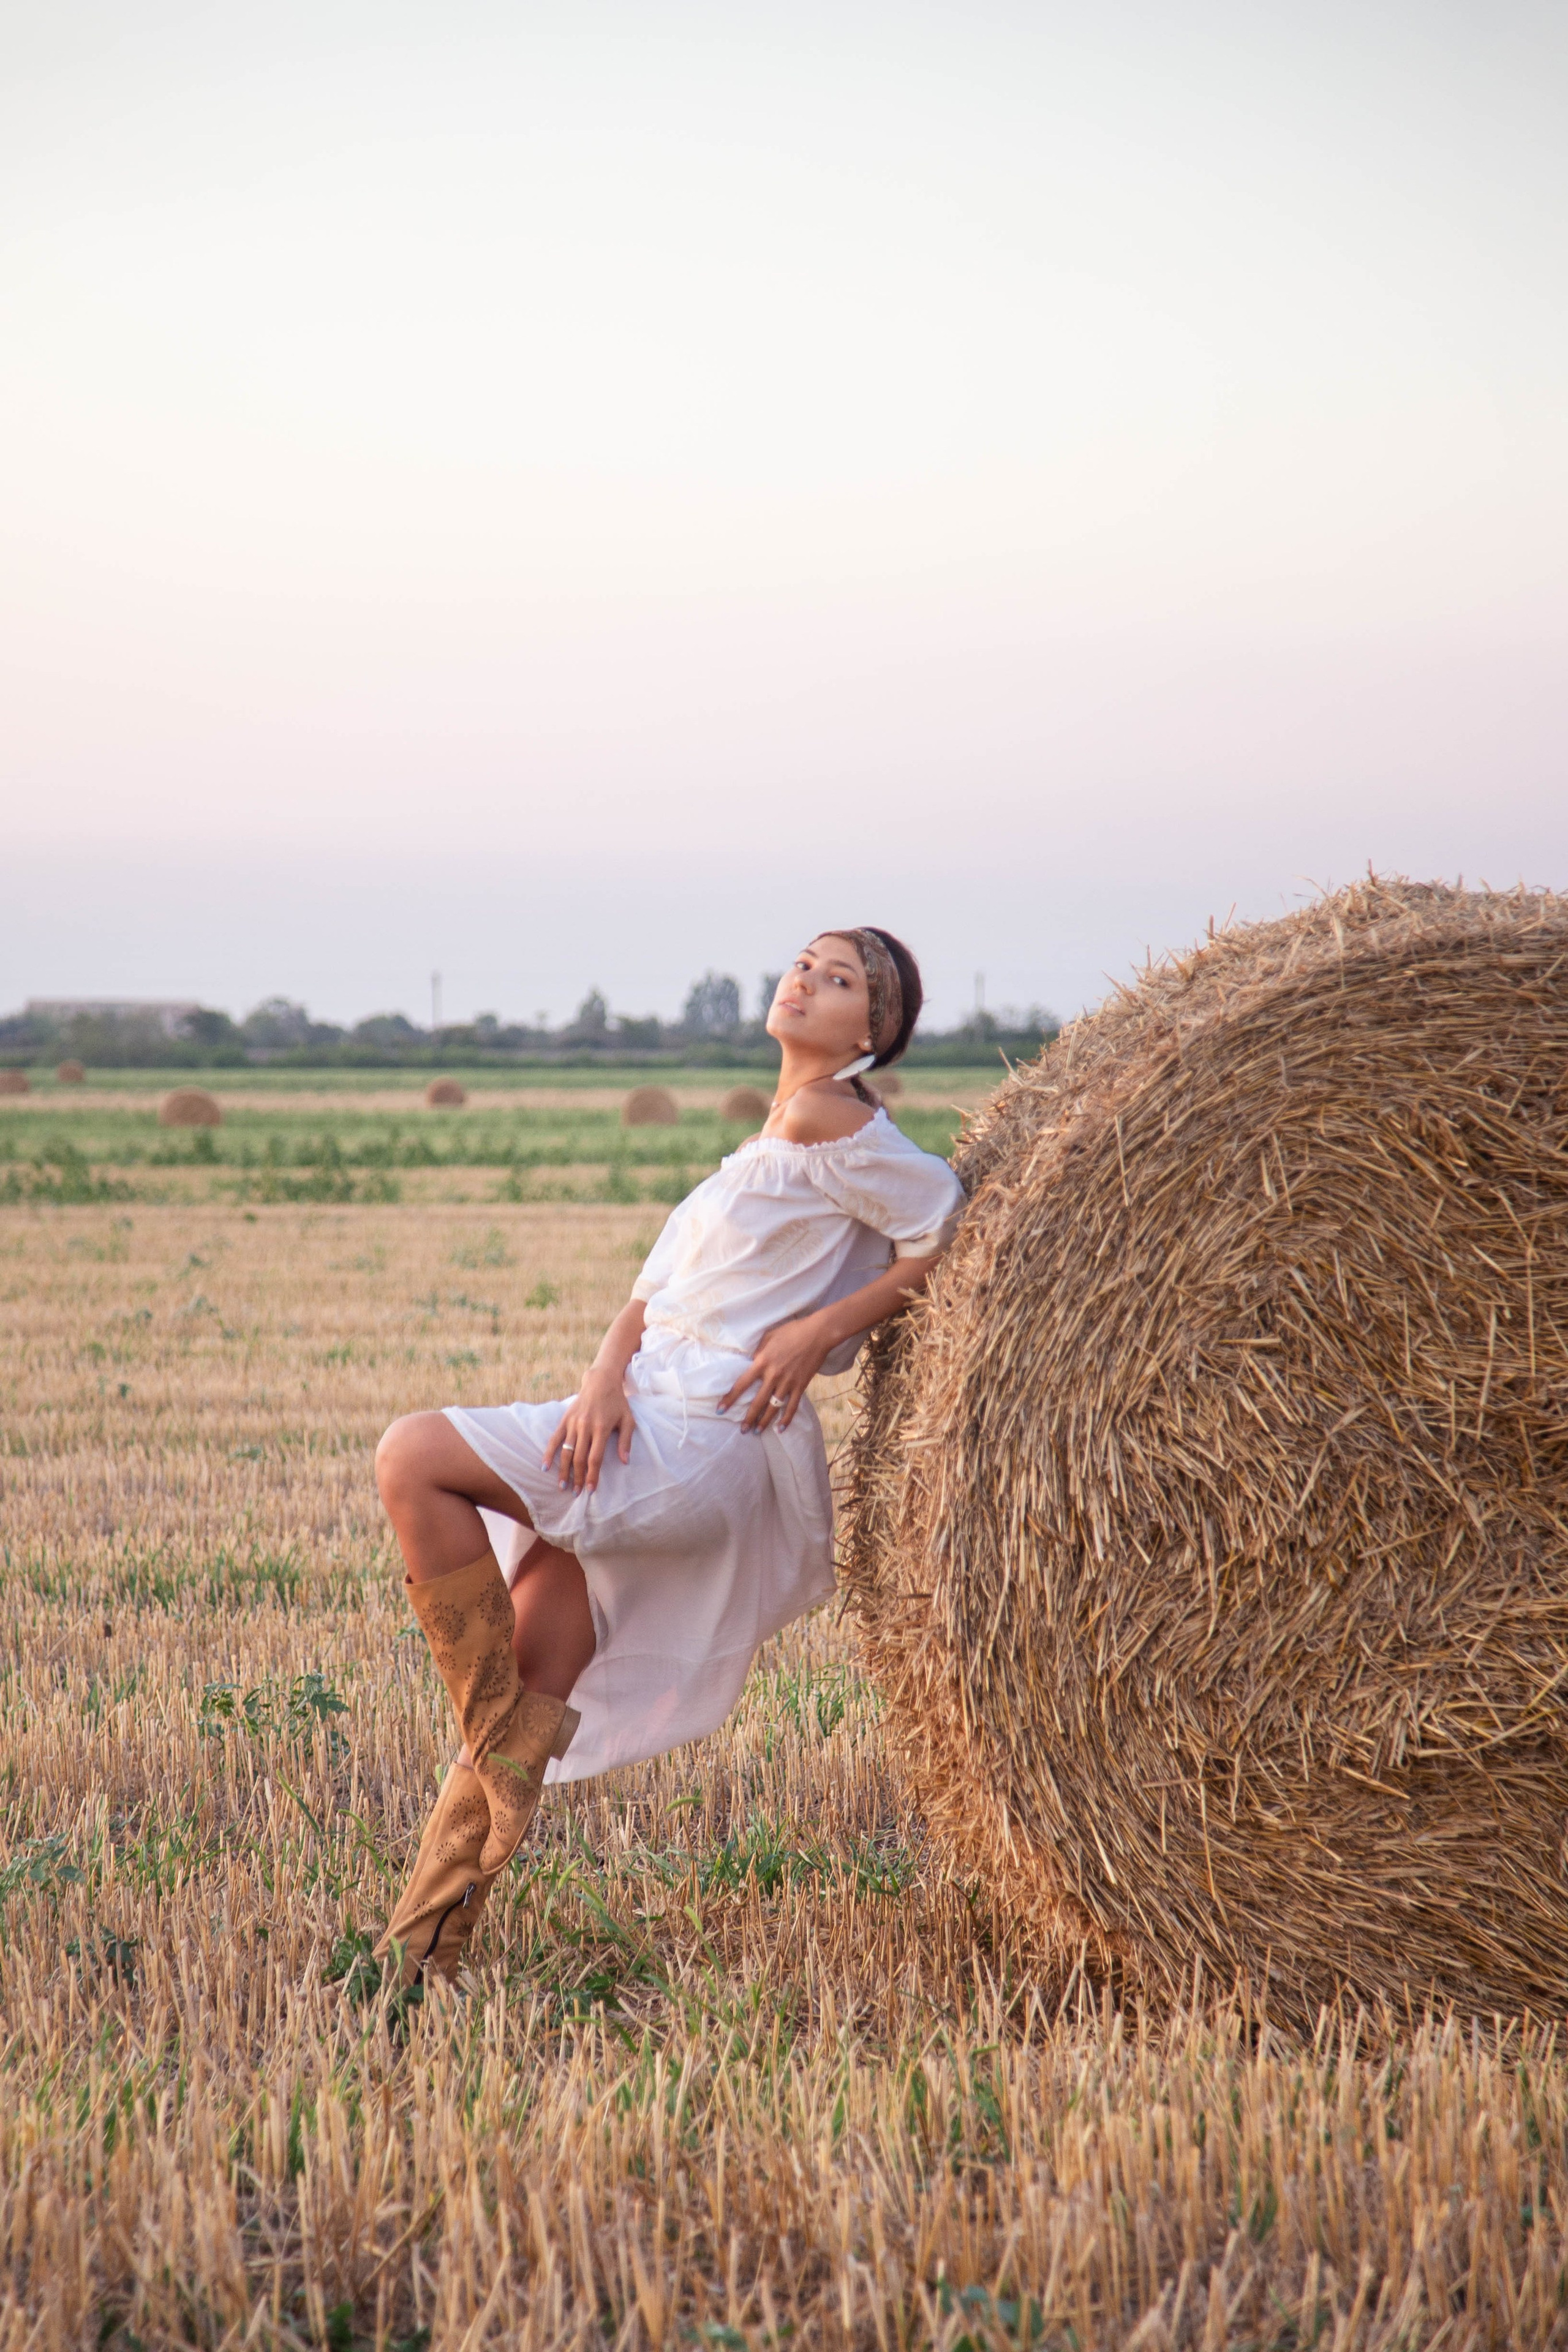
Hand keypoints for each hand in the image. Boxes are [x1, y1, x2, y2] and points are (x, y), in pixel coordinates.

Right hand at [544, 1365, 635, 1491]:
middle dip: (577, 1478)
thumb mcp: (628, 1420)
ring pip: (566, 1451)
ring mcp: (573, 1423)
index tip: (590, 1490)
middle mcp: (585, 1427)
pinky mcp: (565, 1419)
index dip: (592, 1476)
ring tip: (563, 1486)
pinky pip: (554, 1438)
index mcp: (601, 1429)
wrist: (601, 1381)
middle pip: (579, 1458)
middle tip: (576, 1493)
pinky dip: (549, 1453)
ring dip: (564, 1470)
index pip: (595, 1458)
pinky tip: (545, 1466)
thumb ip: (625, 1441)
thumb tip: (625, 1461)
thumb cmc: (617, 1403)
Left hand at [718, 1313, 833, 1431]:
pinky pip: (792, 1406)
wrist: (817, 1334)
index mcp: (762, 1362)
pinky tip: (780, 1429)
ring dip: (764, 1421)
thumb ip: (758, 1351)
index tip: (721, 1410)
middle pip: (757, 1401)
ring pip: (773, 1407)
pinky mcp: (801, 1386)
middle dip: (748, 1418)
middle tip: (742, 1430)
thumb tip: (751, 1362)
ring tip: (757, 1432)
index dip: (730, 1398)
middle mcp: (773, 1375)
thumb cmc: (791, 1331)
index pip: (742, 1384)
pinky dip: (786, 1419)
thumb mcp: (769, 1337)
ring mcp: (788, 1382)